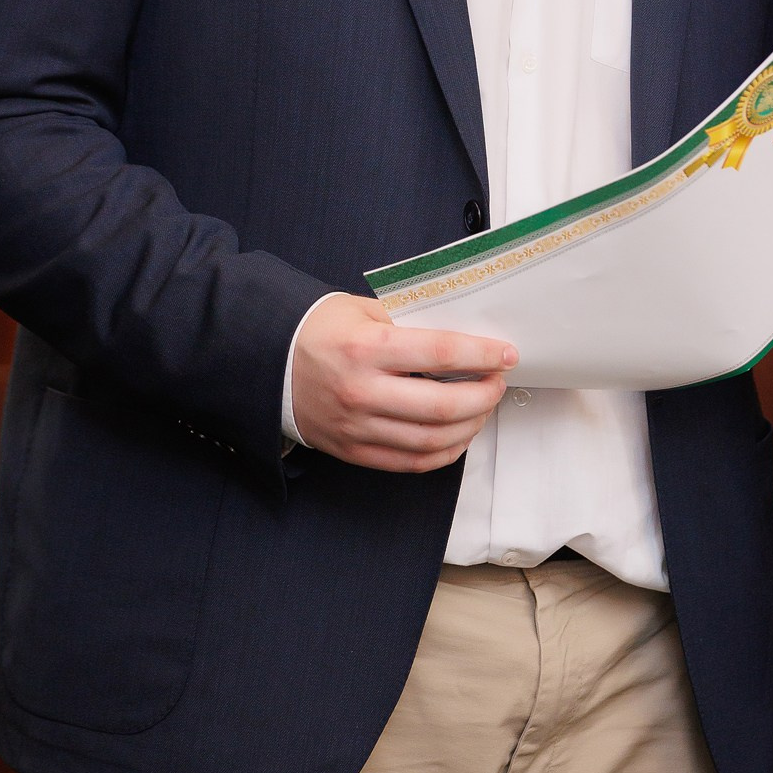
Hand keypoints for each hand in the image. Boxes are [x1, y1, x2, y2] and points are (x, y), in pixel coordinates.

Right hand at [291, 294, 517, 471]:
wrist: (267, 363)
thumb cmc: (319, 330)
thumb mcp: (363, 310)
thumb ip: (408, 322)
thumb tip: (458, 336)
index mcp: (366, 348)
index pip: (440, 353)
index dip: (481, 355)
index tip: (506, 354)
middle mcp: (362, 391)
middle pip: (442, 405)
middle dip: (483, 395)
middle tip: (498, 382)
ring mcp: (358, 426)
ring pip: (431, 440)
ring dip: (469, 426)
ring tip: (482, 408)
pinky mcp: (354, 450)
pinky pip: (410, 462)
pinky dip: (443, 452)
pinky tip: (458, 435)